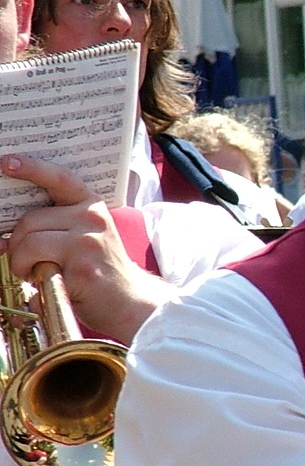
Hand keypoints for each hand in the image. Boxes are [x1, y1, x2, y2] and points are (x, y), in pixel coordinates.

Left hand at [0, 155, 169, 343]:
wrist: (131, 302)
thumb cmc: (101, 273)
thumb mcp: (87, 238)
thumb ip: (58, 227)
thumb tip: (8, 234)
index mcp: (92, 207)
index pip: (59, 179)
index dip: (31, 169)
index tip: (6, 163)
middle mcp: (91, 219)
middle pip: (30, 219)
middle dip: (17, 243)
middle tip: (25, 262)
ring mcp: (86, 241)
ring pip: (29, 241)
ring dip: (19, 261)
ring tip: (31, 273)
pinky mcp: (79, 265)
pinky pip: (35, 264)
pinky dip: (30, 276)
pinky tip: (45, 283)